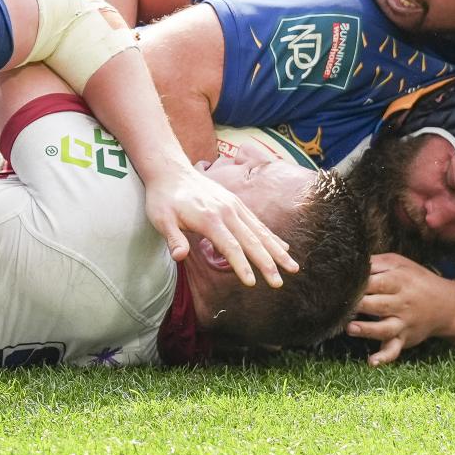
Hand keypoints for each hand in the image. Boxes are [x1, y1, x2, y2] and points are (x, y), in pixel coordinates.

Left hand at [144, 165, 297, 287]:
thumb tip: (179, 257)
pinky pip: (258, 223)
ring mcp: (234, 207)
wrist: (171, 171)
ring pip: (260, 232)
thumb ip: (173, 238)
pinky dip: (272, 237)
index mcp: (210, 219)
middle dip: (267, 263)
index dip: (241, 265)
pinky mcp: (236, 205)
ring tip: (293, 267)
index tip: (251, 283)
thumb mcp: (161, 219)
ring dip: (277, 251)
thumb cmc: (163, 198)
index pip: (230, 246)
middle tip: (279, 283)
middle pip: (252, 241)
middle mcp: (227, 212)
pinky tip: (283, 248)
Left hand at [346, 253, 454, 365]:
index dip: (358, 284)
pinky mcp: (403, 339)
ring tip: (350, 328)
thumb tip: (351, 261)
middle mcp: (401, 303)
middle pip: (377, 305)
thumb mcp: (399, 264)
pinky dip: (384, 357)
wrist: (445, 305)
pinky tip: (371, 362)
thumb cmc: (416, 280)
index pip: (376, 282)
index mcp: (399, 281)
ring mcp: (402, 323)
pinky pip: (394, 350)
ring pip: (384, 328)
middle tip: (338, 305)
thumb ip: (376, 262)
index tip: (339, 285)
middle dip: (358, 305)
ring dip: (367, 330)